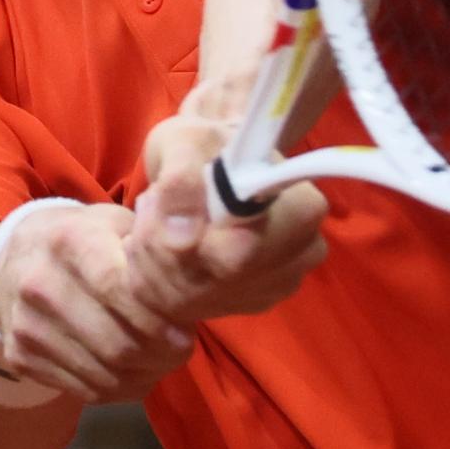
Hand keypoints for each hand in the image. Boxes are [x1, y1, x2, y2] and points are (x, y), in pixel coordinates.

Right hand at [0, 202, 196, 404]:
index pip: (118, 289)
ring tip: (164, 360)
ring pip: (104, 374)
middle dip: (160, 354)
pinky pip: (86, 390)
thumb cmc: (83, 238)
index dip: (158, 318)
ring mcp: (26, 326)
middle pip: (115, 342)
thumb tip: (195, 264)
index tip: (187, 330)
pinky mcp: (21, 358)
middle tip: (183, 349)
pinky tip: (137, 372)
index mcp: (68, 240)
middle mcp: (40, 284)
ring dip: (145, 375)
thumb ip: (149, 242)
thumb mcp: (114, 222)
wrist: (14, 263)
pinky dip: (121, 389)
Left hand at [125, 105, 329, 323]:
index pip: (238, 253)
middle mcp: (298, 259)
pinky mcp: (241, 305)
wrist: (210, 161)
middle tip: (147, 207)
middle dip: (162, 250)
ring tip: (152, 220)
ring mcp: (271, 287)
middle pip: (213, 282)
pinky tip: (159, 245)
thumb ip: (183, 181)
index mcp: (301, 211)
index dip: (186, 237)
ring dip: (153, 263)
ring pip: (191, 300)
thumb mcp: (187, 140)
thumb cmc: (204, 143)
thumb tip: (181, 238)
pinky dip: (157, 280)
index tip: (157, 202)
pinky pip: (183, 308)